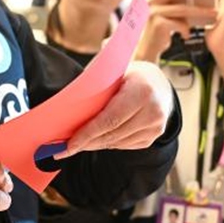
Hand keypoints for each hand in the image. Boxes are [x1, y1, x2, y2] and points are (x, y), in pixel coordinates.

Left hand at [58, 61, 172, 157]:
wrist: (159, 83)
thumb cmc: (128, 75)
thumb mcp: (113, 73)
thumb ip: (95, 89)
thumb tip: (67, 111)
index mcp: (142, 92)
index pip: (110, 120)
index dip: (87, 134)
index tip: (68, 145)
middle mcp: (153, 111)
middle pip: (112, 134)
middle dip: (86, 142)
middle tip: (65, 149)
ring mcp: (155, 127)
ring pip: (117, 143)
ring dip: (96, 144)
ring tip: (78, 143)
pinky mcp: (153, 136)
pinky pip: (125, 145)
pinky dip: (109, 143)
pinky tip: (98, 139)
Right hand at [133, 0, 217, 62]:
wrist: (148, 49)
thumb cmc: (161, 28)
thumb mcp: (167, 9)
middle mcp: (150, 0)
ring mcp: (152, 11)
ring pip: (181, 7)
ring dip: (199, 11)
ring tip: (214, 12)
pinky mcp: (157, 24)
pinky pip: (178, 22)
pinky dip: (186, 27)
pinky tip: (189, 32)